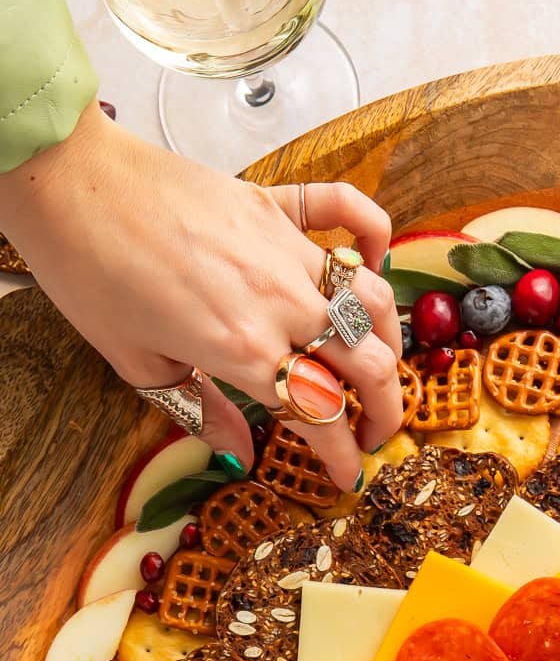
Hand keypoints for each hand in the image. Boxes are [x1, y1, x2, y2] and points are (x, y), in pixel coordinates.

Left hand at [0, 104, 404, 489]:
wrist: (69, 184)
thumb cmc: (91, 273)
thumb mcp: (139, 363)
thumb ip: (202, 411)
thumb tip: (242, 455)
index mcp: (244, 352)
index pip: (321, 417)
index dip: (342, 459)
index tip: (347, 477)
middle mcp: (280, 303)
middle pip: (368, 366)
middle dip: (387, 411)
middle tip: (377, 432)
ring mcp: (286, 250)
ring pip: (373, 301)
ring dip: (389, 340)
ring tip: (377, 364)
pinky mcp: (277, 205)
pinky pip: (348, 211)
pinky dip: (374, 235)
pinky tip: (374, 260)